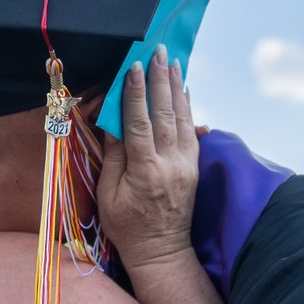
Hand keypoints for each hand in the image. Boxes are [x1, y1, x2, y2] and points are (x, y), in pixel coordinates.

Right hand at [98, 44, 199, 271]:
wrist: (161, 252)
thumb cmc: (127, 227)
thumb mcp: (109, 194)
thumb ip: (114, 156)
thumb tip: (112, 121)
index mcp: (145, 172)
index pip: (139, 123)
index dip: (136, 93)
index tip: (134, 66)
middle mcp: (170, 164)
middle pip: (164, 113)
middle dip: (160, 79)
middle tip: (158, 51)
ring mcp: (186, 165)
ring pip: (182, 118)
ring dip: (176, 87)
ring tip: (172, 61)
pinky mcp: (193, 167)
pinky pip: (191, 130)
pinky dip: (187, 107)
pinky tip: (184, 90)